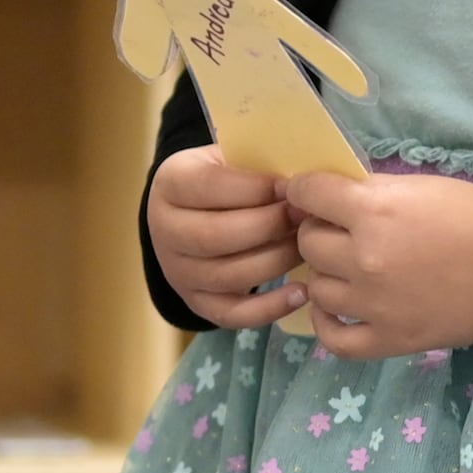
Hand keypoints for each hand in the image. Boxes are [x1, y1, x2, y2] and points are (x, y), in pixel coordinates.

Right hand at [150, 143, 304, 328]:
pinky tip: (301, 292)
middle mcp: (164, 231)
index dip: (256, 189)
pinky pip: (233, 314)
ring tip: (307, 246)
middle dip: (269, 226)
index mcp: (170, 184)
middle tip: (305, 217)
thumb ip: (258, 166)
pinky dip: (271, 308)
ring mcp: (178, 272)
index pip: (210, 187)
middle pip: (216, 236)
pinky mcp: (196, 303)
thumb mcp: (231, 159)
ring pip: (229, 276)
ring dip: (276, 261)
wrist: (193, 214)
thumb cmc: (226, 180)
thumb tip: (304, 183)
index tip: (293, 187)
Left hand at [283, 171, 472, 358]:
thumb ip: (369, 192)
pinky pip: (333, 339)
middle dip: (319, 232)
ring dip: (326, 276)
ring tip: (348, 271)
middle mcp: (365, 259)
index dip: (304, 191)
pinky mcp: (389, 340)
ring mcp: (374, 305)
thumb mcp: (419, 187)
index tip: (310, 196)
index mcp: (374, 212)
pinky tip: (336, 310)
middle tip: (341, 233)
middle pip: (308, 243)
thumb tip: (326, 199)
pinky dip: (326, 324)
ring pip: (316, 289)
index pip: (308, 194)